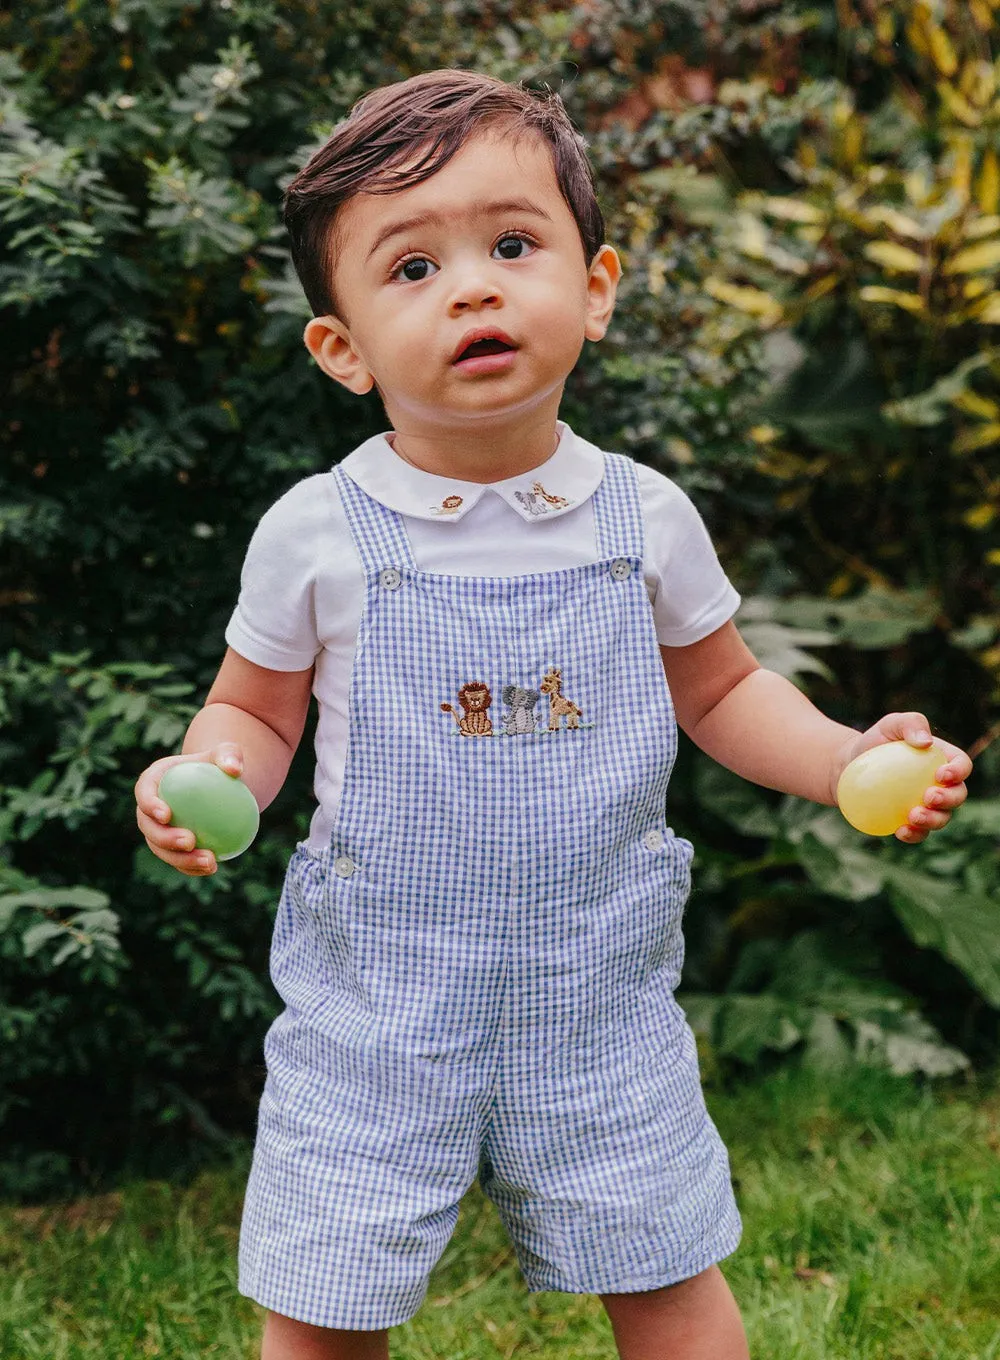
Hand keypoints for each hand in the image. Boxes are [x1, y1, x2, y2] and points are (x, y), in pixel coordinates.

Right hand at [134, 742, 243, 874]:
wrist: (220, 785)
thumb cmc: (220, 765)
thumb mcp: (227, 753)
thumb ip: (230, 755)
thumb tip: (234, 769)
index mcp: (153, 781)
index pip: (144, 793)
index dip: (149, 805)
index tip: (167, 815)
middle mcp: (150, 809)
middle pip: (148, 827)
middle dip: (164, 838)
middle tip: (189, 841)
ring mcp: (159, 830)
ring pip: (162, 850)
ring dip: (181, 860)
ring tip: (208, 862)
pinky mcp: (172, 847)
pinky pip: (179, 860)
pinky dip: (193, 866)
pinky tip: (213, 868)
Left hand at [835, 712, 971, 843]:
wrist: (850, 766)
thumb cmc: (875, 741)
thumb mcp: (890, 724)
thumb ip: (911, 724)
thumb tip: (926, 742)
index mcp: (943, 760)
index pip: (962, 765)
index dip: (958, 772)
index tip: (940, 774)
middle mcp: (942, 785)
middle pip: (958, 796)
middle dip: (949, 800)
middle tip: (928, 797)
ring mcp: (928, 806)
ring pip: (942, 818)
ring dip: (933, 821)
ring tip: (913, 816)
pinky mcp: (911, 822)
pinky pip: (918, 832)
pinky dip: (913, 834)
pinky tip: (900, 831)